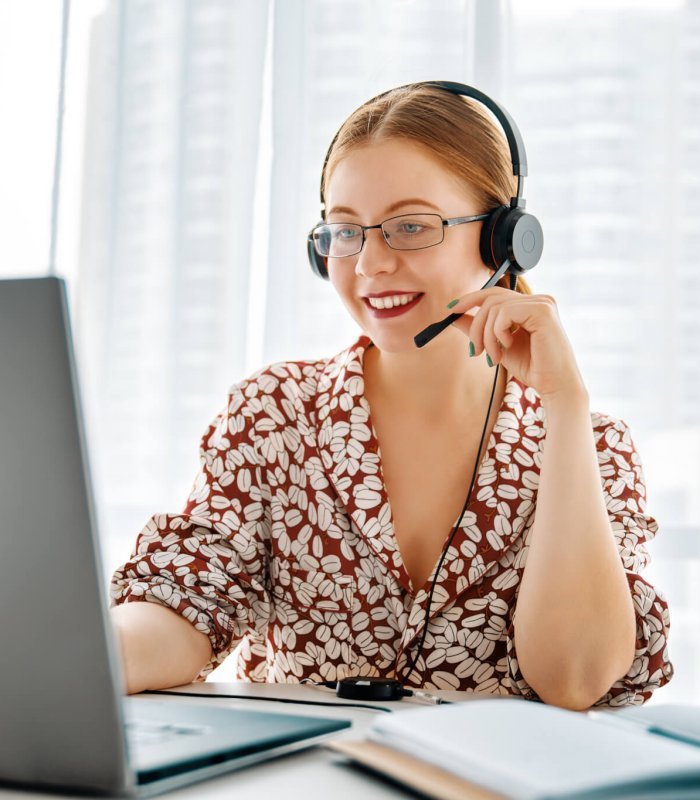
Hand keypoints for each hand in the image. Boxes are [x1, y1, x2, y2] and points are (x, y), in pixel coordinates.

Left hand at [448, 287, 587, 403]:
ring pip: (494, 307)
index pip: (494, 293)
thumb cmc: (532, 367)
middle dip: (476, 325)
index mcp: (530, 306)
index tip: (452, 310)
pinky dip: (498, 332)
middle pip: (491, 298)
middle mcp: (538, 300)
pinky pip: (504, 312)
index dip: (470, 299)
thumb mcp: (497, 345)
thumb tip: (454, 315)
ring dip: (486, 335)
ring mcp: (542, 303)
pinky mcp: (542, 310)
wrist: (554, 385)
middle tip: (475, 351)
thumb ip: (479, 329)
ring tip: (493, 357)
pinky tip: (508, 346)